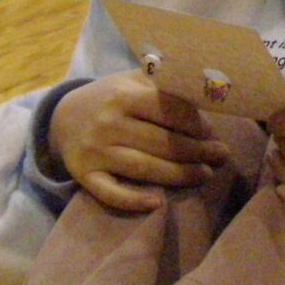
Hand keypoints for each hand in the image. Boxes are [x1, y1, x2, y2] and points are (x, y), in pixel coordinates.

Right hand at [49, 72, 229, 211]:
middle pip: (161, 141)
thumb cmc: (111, 98)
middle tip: (221, 156)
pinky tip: (159, 203)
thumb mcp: (132, 81)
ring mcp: (95, 151)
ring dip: (179, 175)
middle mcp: (108, 122)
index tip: (211, 131)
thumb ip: (163, 85)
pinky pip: (111, 193)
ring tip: (205, 175)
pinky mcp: (85, 175)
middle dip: (197, 151)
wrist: (62, 117)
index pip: (169, 109)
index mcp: (123, 94)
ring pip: (144, 167)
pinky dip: (134, 200)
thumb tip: (208, 93)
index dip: (196, 123)